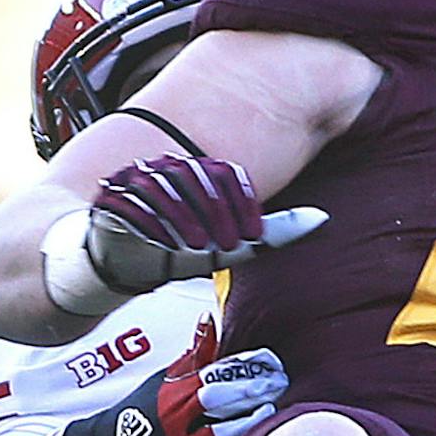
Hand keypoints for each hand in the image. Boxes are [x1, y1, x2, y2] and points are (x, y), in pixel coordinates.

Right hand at [47, 317, 287, 435]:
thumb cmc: (139, 416)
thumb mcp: (162, 383)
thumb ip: (192, 358)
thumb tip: (209, 320)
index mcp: (171, 396)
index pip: (215, 375)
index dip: (247, 368)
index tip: (272, 363)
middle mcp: (173, 424)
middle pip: (220, 402)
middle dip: (253, 392)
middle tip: (278, 385)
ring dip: (248, 425)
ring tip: (269, 412)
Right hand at [84, 154, 327, 294]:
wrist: (131, 266)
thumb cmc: (187, 252)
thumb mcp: (236, 247)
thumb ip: (276, 233)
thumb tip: (322, 218)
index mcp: (203, 173)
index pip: (227, 174)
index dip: (243, 205)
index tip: (251, 236)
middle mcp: (172, 169)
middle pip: (197, 177)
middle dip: (216, 213)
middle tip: (228, 246)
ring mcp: (140, 178)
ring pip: (165, 185)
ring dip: (185, 217)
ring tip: (198, 248)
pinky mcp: (112, 196)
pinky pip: (131, 199)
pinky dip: (149, 221)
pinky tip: (164, 243)